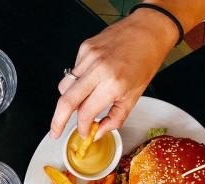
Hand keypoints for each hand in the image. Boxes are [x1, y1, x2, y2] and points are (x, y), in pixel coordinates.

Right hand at [50, 9, 177, 139]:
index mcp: (113, 84)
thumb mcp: (134, 96)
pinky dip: (77, 82)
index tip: (84, 132)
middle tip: (55, 132)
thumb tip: (98, 132)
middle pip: (66, 102)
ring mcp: (89, 56)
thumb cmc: (145, 61)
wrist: (149, 29)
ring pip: (64, 87)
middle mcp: (98, 69)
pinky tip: (90, 79)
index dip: (82, 127)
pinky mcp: (85, 48)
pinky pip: (72, 72)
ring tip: (80, 101)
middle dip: (57, 121)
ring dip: (68, 100)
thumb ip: (115, 119)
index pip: (86, 113)